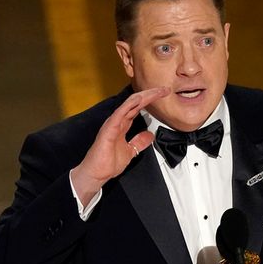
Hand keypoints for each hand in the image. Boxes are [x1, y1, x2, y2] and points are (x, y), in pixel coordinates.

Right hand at [71, 87, 169, 204]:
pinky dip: (128, 105)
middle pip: (136, 103)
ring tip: (156, 91)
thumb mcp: (131, 151)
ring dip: (143, 97)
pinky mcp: (108, 129)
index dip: (151, 100)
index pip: (139, 108)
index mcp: (123, 125)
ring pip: (129, 104)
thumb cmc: (108, 163)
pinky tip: (138, 99)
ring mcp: (113, 123)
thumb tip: (150, 135)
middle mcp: (118, 121)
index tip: (164, 95)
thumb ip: (139, 142)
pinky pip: (119, 114)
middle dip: (151, 95)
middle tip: (165, 89)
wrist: (97, 174)